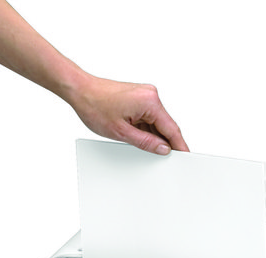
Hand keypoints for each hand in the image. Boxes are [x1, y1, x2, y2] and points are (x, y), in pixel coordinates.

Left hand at [69, 75, 188, 155]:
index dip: (179, 145)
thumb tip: (163, 149)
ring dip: (153, 135)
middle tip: (165, 159)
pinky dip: (146, 129)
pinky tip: (137, 136)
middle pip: (165, 125)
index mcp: (150, 101)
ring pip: (156, 122)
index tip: (185, 156)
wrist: (80, 90)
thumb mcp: (122, 132)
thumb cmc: (95, 106)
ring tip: (138, 143)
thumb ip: (146, 142)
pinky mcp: (138, 97)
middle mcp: (151, 95)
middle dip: (165, 142)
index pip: (171, 128)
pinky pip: (148, 117)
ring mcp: (145, 94)